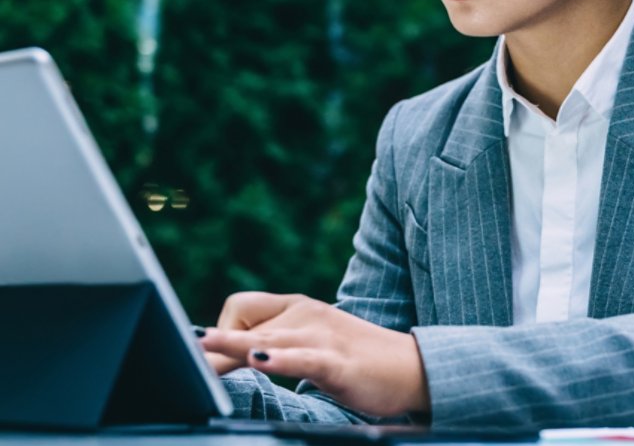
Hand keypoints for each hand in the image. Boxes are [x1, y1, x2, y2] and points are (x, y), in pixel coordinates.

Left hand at [201, 292, 429, 416]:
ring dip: (231, 348)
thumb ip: (275, 345)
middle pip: (246, 325)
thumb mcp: (310, 346)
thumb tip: (230, 357)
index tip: (211, 361)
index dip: (220, 333)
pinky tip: (260, 360)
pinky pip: (302, 358)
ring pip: (268, 339)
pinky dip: (279, 359)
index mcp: (298, 308)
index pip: (242, 306)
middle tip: (181, 363)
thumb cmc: (357, 360)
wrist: (411, 369)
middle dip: (212, 349)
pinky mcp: (338, 362)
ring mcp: (323, 337)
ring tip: (201, 354)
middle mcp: (306, 315)